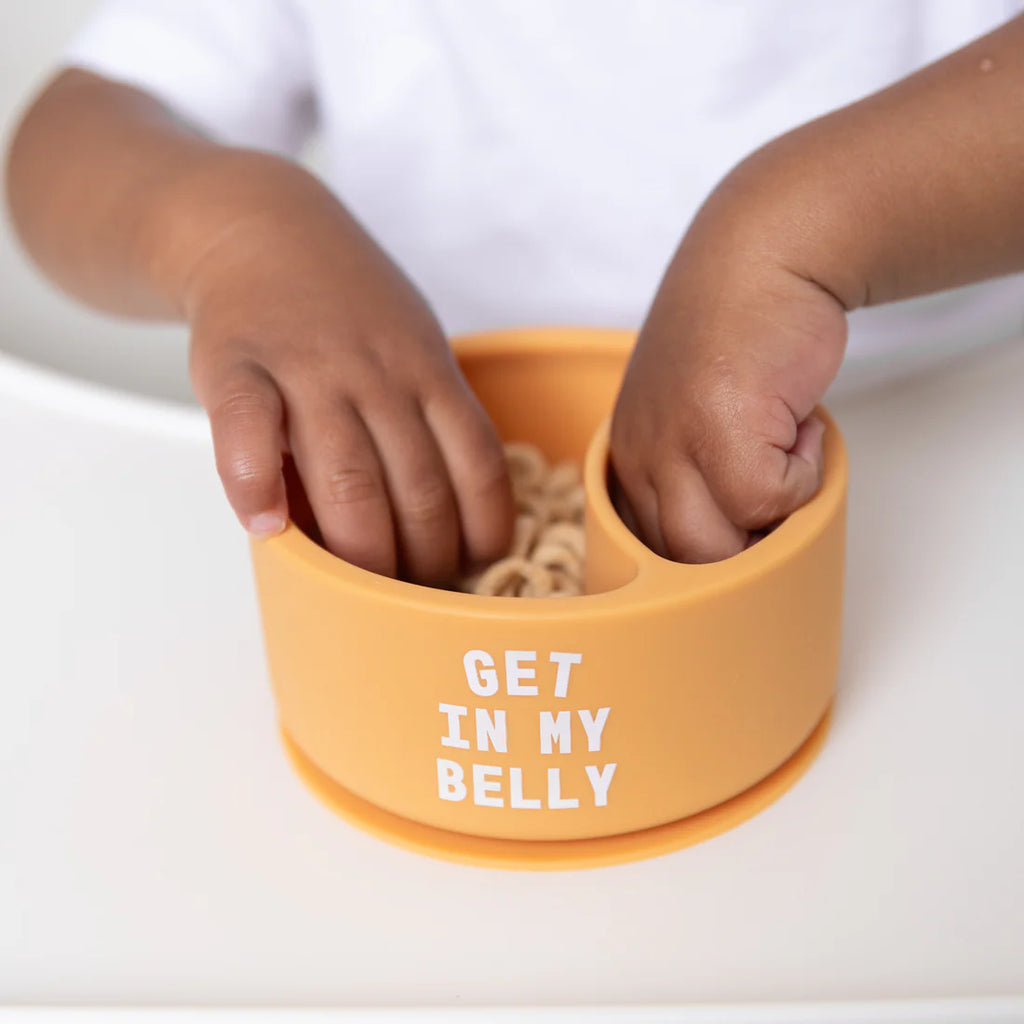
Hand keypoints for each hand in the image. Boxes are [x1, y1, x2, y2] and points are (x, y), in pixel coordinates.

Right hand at [183, 157, 512, 584]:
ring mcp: (308, 367)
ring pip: (347, 478)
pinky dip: (255, 487)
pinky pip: (249, 433)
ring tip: (362, 586)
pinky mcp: (237, 363)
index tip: (475, 567)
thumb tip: (452, 517)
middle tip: (414, 593)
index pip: (477, 464)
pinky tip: (268, 529)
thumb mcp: (413, 342)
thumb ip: (431, 416)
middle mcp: (377, 373)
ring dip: (361, 549)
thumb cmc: (348, 305)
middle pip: (417, 489)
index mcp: (429, 370)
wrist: (259, 228)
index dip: (482, 529)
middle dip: (423, 560)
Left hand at [610, 205, 846, 562]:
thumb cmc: (742, 333)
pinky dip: (804, 476)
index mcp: (628, 455)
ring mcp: (673, 445)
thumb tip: (737, 547)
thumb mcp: (698, 411)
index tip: (736, 534)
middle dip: (737, 551)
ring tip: (787, 458)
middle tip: (777, 503)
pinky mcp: (720, 432)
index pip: (642, 550)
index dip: (697, 559)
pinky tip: (802, 427)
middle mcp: (639, 455)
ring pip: (713, 550)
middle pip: (676, 563)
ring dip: (769, 520)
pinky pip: (768, 504)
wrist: (766, 255)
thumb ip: (698, 474)